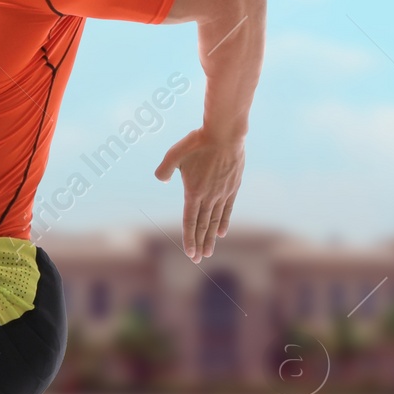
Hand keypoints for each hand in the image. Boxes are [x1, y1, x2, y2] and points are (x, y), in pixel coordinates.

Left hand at [154, 128, 243, 261]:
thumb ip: (164, 169)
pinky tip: (222, 232)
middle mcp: (209, 196)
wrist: (225, 133)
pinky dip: (223, 222)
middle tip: (198, 260)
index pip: (190, 221)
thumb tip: (161, 180)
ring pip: (216, 221)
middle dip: (200, 244)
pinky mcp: (233, 187)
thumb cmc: (197, 142)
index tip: (190, 254)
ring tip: (209, 252)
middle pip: (203, 226)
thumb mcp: (173, 154)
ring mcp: (223, 193)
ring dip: (211, 238)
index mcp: (194, 192)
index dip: (189, 238)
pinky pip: (228, 209)